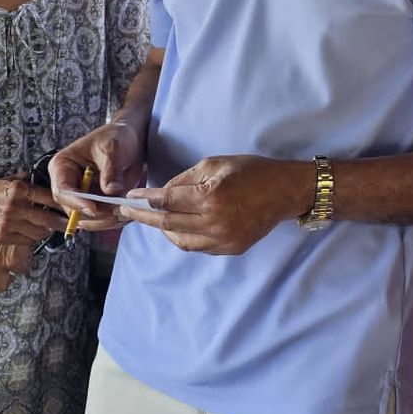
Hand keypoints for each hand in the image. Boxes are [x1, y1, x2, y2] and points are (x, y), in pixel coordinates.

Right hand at [0, 175, 64, 246]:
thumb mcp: (8, 181)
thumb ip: (26, 182)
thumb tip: (47, 181)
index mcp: (19, 189)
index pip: (49, 197)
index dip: (64, 204)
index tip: (73, 207)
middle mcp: (15, 206)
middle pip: (49, 218)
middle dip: (63, 223)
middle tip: (70, 224)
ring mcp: (9, 223)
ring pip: (39, 232)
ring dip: (48, 232)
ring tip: (51, 229)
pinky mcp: (3, 236)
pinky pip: (26, 241)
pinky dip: (32, 238)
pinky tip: (34, 234)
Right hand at [49, 120, 147, 231]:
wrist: (130, 140)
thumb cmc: (116, 138)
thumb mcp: (113, 149)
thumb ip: (110, 170)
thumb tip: (110, 191)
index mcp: (63, 166)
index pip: (63, 190)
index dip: (76, 202)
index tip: (94, 209)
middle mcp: (69, 184)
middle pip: (72, 209)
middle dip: (94, 215)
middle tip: (115, 213)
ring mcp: (82, 196)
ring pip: (87, 218)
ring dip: (105, 220)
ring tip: (124, 212)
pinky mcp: (96, 204)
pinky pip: (100, 219)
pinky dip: (113, 220)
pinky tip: (126, 213)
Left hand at [118, 154, 311, 254]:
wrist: (285, 192)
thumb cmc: (251, 171)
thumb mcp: (215, 164)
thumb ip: (185, 179)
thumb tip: (162, 193)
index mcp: (210, 197)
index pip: (167, 201)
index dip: (144, 199)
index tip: (129, 197)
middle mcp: (215, 222)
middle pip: (168, 223)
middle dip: (144, 217)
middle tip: (127, 213)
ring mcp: (223, 239)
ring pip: (180, 241)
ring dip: (164, 229)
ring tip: (154, 219)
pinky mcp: (231, 249)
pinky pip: (198, 247)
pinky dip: (184, 237)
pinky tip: (179, 226)